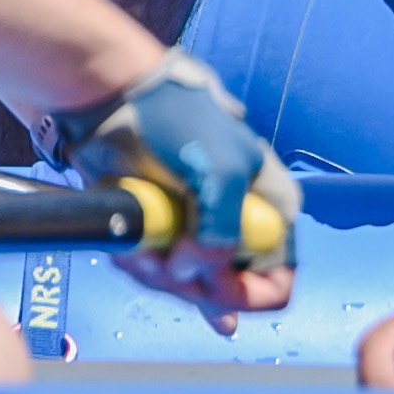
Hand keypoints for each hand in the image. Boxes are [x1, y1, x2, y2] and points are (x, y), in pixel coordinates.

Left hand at [74, 50, 297, 324]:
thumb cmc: (176, 120)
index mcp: (271, 209)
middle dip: (189, 283)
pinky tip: (132, 249)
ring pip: (187, 286)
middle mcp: (240, 226)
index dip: (243, 291)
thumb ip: (222, 236)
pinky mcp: (164, 233)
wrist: (118, 100)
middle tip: (162, 259)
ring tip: (139, 247)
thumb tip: (192, 274)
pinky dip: (141, 268)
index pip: (276, 280)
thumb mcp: (220, 175)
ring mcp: (199, 232)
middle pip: (225, 293)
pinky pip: (157, 274)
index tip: (209, 278)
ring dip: (158, 275)